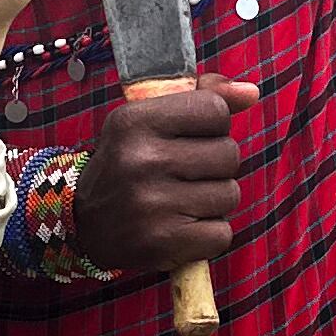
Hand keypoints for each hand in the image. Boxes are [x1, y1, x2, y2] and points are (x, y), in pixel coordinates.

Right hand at [72, 77, 260, 276]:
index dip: (212, 126)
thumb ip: (202, 97)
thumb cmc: (128, 162)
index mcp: (135, 121)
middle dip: (216, 166)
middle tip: (185, 174)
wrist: (84, 222)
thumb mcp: (149, 119)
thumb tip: (251, 92)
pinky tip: (182, 226)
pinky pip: (222, 233)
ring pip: (230, 194)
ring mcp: (152, 204)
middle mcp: (141, 160)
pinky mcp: (163, 242)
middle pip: (229, 154)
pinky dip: (209, 233)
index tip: (190, 138)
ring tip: (182, 200)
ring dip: (214, 200)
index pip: (215, 110)